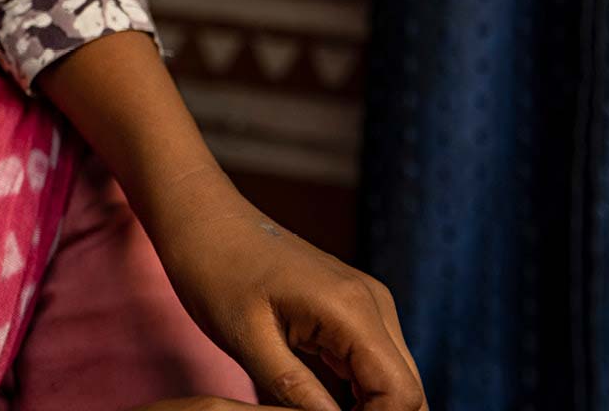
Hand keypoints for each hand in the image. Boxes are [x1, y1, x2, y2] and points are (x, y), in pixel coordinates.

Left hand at [37, 33, 424, 410]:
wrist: (200, 217)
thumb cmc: (214, 271)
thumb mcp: (247, 341)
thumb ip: (297, 393)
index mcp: (352, 310)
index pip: (401, 393)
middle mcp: (372, 302)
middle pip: (407, 388)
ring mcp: (365, 301)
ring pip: (394, 376)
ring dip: (369, 406)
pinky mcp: (350, 305)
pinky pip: (371, 360)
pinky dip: (359, 391)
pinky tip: (326, 406)